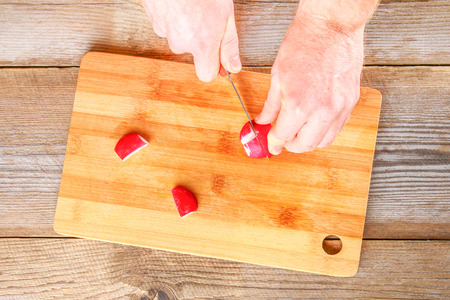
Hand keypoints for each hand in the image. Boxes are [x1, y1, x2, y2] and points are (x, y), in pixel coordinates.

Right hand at [142, 0, 241, 81]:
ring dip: (185, 24)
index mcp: (201, 44)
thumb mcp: (226, 15)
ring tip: (192, 3)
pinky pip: (166, 23)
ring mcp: (163, 30)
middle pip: (191, 51)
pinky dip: (173, 14)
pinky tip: (179, 1)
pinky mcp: (152, 18)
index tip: (218, 54)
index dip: (213, 65)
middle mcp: (180, 43)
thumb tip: (233, 67)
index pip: (206, 74)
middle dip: (199, 38)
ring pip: (177, 35)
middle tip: (206, 14)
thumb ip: (229, 44)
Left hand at [256, 12, 364, 153]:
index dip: (273, 141)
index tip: (270, 142)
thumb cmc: (304, 44)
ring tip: (298, 129)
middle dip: (289, 145)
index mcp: (299, 105)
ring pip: (324, 141)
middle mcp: (322, 111)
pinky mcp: (352, 101)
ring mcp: (340, 108)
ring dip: (308, 140)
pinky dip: (324, 130)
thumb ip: (270, 105)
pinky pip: (338, 127)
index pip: (283, 136)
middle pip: (304, 146)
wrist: (331, 26)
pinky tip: (314, 120)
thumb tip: (262, 121)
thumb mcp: (277, 76)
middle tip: (282, 137)